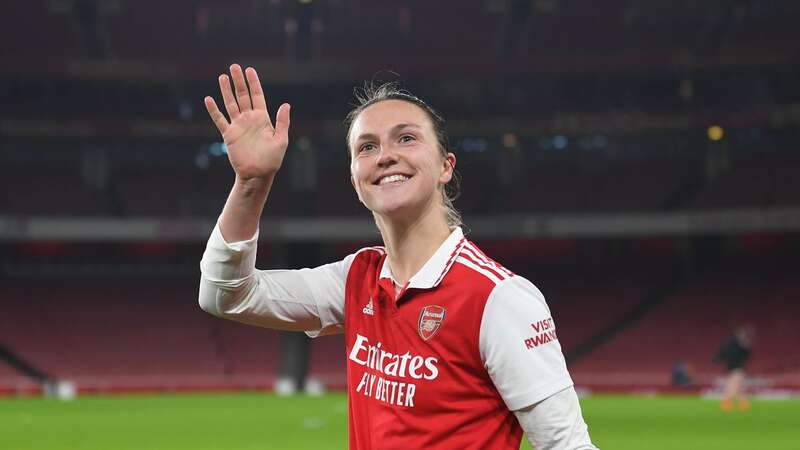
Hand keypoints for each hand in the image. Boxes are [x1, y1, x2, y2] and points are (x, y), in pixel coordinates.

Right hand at [204, 64, 290, 179]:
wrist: (257, 174)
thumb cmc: (272, 160)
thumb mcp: (281, 140)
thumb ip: (282, 122)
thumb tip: (286, 104)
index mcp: (263, 118)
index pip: (257, 96)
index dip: (253, 83)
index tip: (249, 70)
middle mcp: (249, 119)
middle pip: (242, 95)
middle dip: (238, 81)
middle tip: (234, 66)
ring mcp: (238, 126)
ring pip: (231, 104)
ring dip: (226, 91)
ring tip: (222, 77)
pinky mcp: (229, 135)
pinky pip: (220, 120)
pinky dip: (214, 110)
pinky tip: (209, 99)